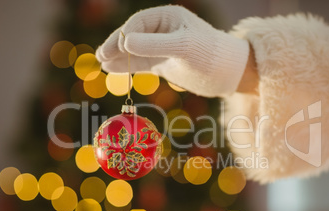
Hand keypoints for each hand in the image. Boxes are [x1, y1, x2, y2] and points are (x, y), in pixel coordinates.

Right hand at [96, 5, 249, 97]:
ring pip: (134, 51)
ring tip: (103, 65)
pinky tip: (113, 71)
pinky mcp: (162, 63)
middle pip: (132, 36)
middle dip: (116, 46)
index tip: (115, 50)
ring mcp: (161, 47)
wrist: (227, 74)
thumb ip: (155, 44)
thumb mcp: (183, 47)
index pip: (138, 24)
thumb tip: (125, 42)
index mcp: (167, 18)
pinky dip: (127, 67)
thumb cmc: (209, 55)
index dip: (124, 36)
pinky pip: (140, 64)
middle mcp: (162, 30)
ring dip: (119, 58)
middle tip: (101, 57)